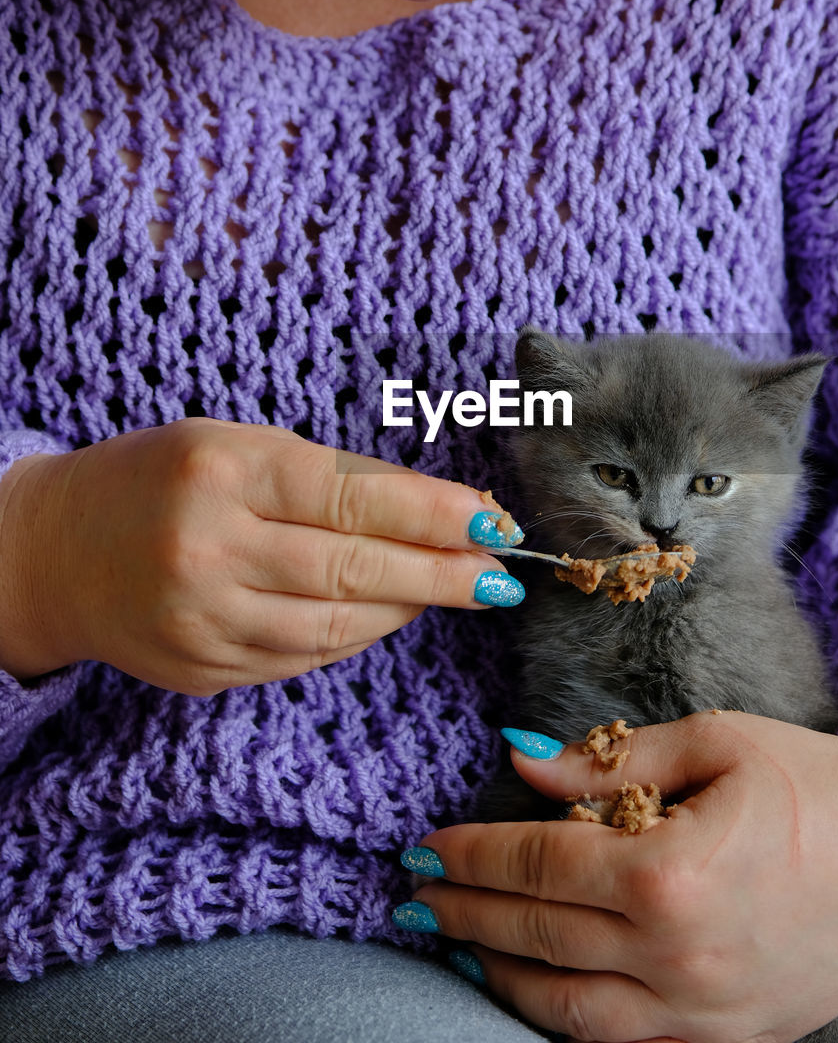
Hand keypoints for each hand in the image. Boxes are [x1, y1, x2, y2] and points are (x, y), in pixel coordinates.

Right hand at [0, 418, 518, 692]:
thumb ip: (331, 477)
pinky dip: (355, 638)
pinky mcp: (201, 670)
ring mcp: (202, 618)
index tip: (496, 524)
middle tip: (502, 575)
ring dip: (407, 609)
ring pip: (337, 626)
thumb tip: (439, 513)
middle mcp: (208, 546)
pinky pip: (302, 658)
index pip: (355, 497)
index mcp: (223, 470)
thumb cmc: (160, 477)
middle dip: (443, 573)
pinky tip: (386, 615)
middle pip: (355, 569)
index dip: (437, 514)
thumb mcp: (237, 445)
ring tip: (453, 589)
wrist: (56, 549)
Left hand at [407, 712, 837, 1042]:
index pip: (537, 867)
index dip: (471, 854)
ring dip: (499, 975)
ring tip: (456, 943)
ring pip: (567, 1012)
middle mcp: (677, 959)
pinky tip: (536, 988)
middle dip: (463, 912)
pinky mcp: (729, 1041)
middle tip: (413, 892)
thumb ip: (610, 762)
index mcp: (670, 874)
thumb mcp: (718, 744)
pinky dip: (564, 1019)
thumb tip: (524, 762)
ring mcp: (703, 1014)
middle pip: (537, 938)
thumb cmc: (825, 788)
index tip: (424, 843)